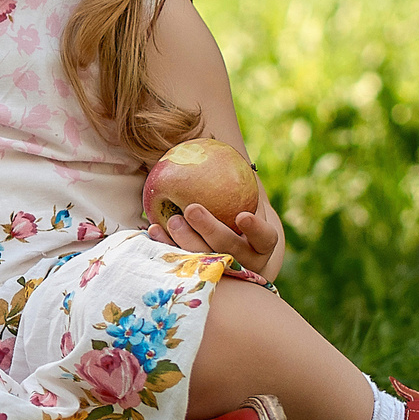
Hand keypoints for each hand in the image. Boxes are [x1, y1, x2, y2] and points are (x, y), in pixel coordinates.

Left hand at [148, 191, 285, 280]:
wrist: (231, 248)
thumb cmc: (236, 213)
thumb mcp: (243, 199)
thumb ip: (237, 181)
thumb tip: (214, 143)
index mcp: (260, 245)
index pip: (265, 238)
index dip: (255, 229)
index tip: (241, 215)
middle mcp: (245, 263)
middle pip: (229, 249)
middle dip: (210, 230)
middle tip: (192, 209)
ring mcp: (222, 273)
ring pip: (205, 261)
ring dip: (187, 240)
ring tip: (174, 219)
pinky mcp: (197, 276)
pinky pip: (181, 263)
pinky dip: (167, 246)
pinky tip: (153, 229)